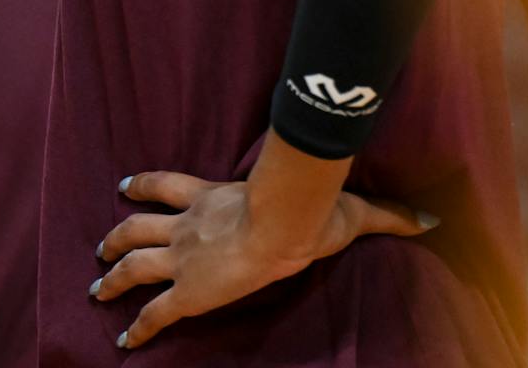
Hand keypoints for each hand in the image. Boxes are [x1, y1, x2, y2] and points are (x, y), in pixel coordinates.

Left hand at [92, 167, 435, 348]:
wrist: (280, 228)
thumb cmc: (309, 213)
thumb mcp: (347, 209)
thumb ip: (385, 215)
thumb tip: (430, 218)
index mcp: (215, 198)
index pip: (171, 184)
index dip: (144, 184)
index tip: (124, 187)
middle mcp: (190, 224)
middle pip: (140, 223)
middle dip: (117, 234)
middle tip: (102, 245)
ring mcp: (184, 256)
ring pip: (133, 260)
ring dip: (112, 273)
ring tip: (97, 287)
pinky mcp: (186, 292)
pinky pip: (152, 313)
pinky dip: (135, 327)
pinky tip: (122, 343)